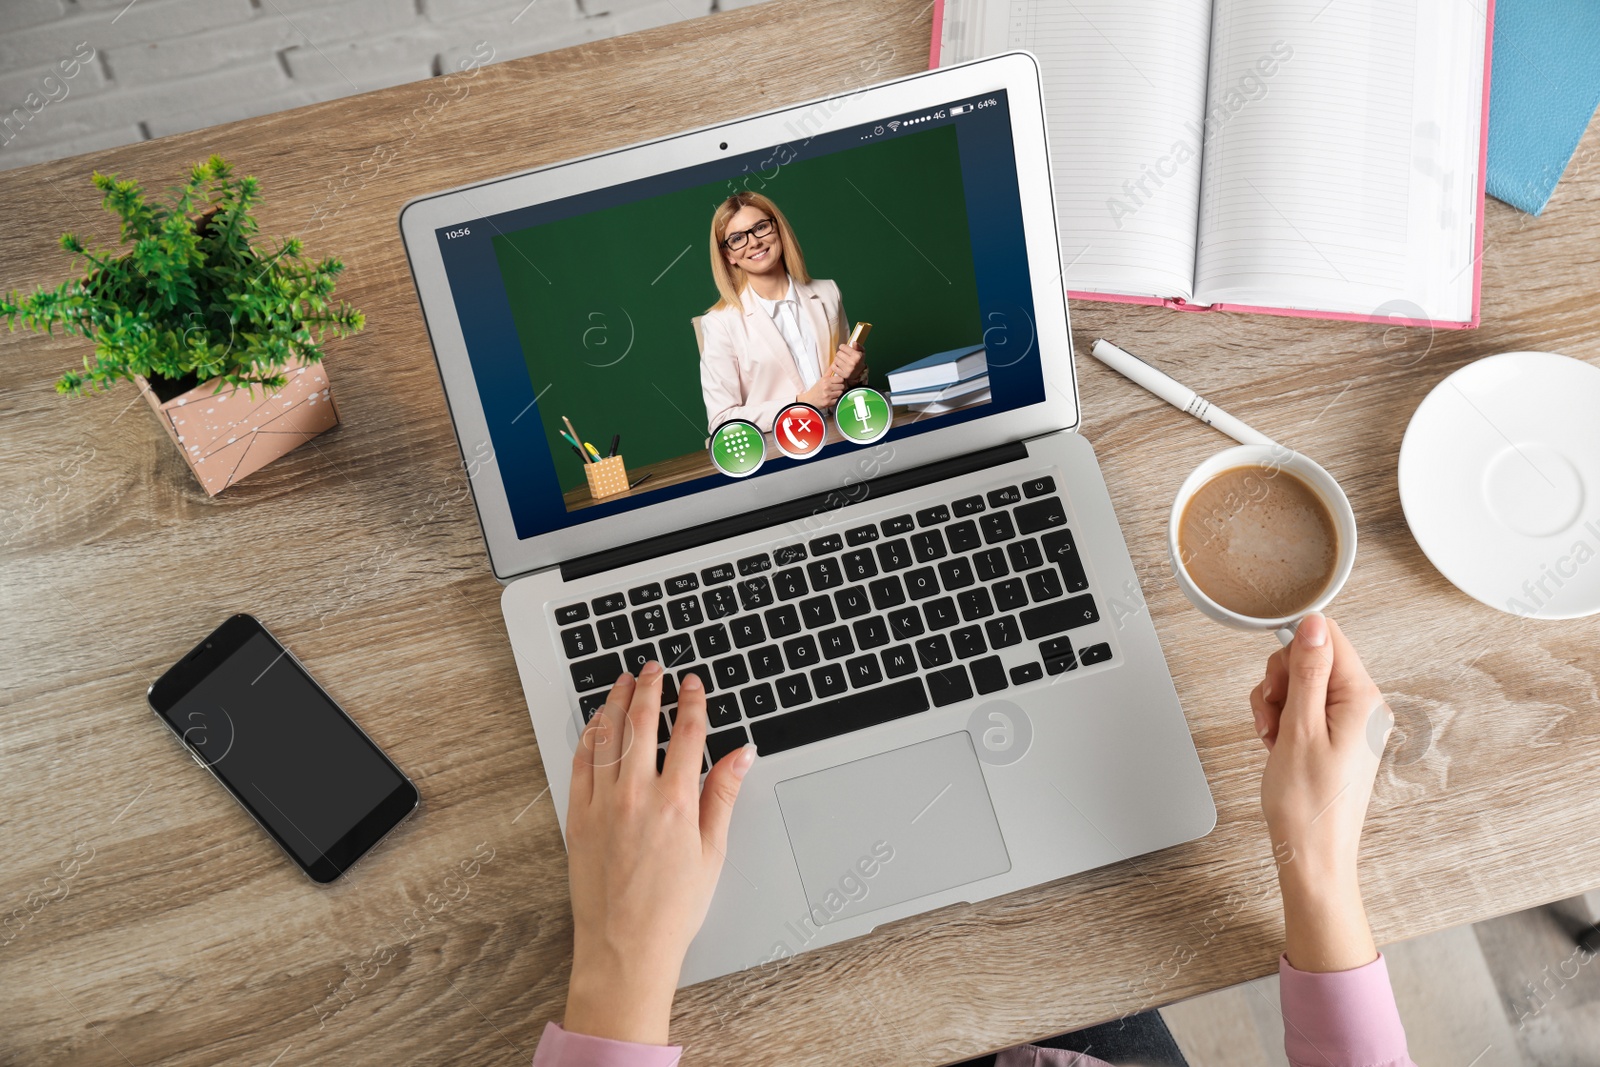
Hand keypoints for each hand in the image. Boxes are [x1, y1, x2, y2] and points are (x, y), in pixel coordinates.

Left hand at [563, 665, 754, 1042]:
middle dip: (651, 688)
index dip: (692, 702)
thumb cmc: (672, 909)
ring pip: (609, 736)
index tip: (693, 684)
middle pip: (643, 723)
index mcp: (675, 802)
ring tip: (625, 680)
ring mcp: (602, 804)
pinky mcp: (577, 817)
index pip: (686, 734)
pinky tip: (596, 722)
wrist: (625, 948)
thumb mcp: (712, 851)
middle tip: (655, 668)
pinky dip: (589, 736)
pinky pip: (581, 763)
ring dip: (617, 702)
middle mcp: (636, 796)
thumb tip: (741, 756)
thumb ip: (723, 795)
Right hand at [797, 375, 845, 408]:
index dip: (840, 381)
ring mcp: (827, 395)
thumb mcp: (822, 379)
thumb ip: (829, 371)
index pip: (841, 379)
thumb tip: (835, 362)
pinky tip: (832, 399)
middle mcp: (827, 387)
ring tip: (834, 394)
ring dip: (839, 394)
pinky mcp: (828, 403)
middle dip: (840, 387)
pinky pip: (838, 400)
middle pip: (842, 386)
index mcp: (826, 380)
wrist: (809, 400)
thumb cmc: (816, 389)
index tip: (838, 382)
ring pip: (841, 393)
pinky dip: (836, 400)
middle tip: (836, 389)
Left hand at [830, 343, 865, 384]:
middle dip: (840, 354)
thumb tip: (854, 342)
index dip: (843, 347)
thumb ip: (858, 346)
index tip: (844, 349)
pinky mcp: (843, 375)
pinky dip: (835, 366)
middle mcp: (852, 362)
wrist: (860, 373)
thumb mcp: (861, 352)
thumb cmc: (859, 360)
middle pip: (838, 353)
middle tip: (843, 356)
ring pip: (835, 359)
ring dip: (838, 359)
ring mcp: (847, 369)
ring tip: (842, 361)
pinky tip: (839, 366)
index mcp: (857, 356)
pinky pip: (833, 367)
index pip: (843, 347)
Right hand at [1250, 613, 1391, 971]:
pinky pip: (1305, 709)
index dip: (1292, 652)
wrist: (1313, 854)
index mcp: (1362, 699)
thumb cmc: (1307, 804)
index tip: (1276, 684)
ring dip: (1277, 704)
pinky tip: (1276, 744)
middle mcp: (1364, 707)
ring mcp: (1351, 724)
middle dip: (1280, 681)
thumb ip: (1307, 671)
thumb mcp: (1298, 729)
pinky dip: (1283, 721)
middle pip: (1312, 659)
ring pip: (1302, 684)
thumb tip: (1313, 624)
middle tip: (1271, 716)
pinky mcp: (1338, 738)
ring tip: (1272, 737)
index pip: (1328, 638)